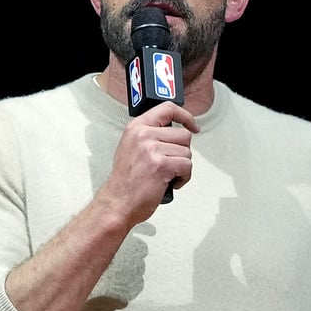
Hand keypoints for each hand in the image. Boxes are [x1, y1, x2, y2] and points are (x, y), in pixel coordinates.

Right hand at [107, 101, 198, 221]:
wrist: (118, 202)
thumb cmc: (126, 181)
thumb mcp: (131, 147)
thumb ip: (149, 135)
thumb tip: (171, 131)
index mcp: (136, 127)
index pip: (167, 108)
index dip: (185, 116)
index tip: (192, 125)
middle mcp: (143, 135)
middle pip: (183, 135)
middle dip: (182, 152)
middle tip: (170, 164)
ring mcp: (152, 149)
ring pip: (187, 152)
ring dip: (182, 167)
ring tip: (167, 175)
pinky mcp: (162, 165)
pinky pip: (187, 166)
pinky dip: (183, 178)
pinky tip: (170, 182)